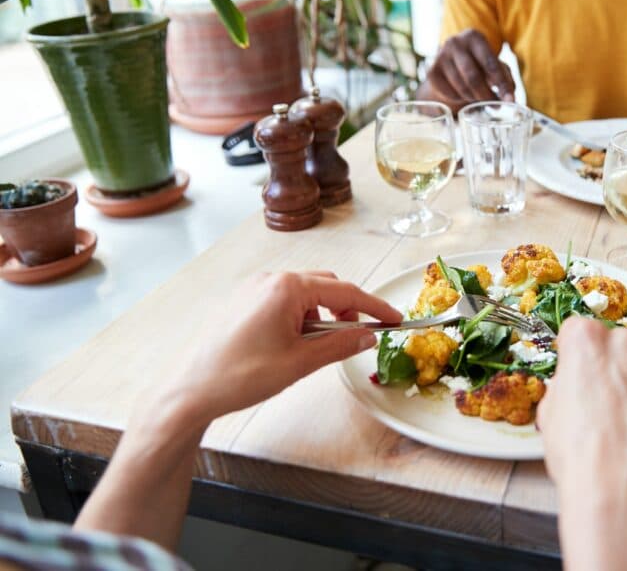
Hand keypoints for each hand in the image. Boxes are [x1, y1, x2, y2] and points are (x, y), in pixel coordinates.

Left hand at [161, 271, 401, 425]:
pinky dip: (299, 316)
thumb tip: (367, 336)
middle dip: (345, 309)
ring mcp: (252, 289)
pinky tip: (293, 344)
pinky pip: (282, 299)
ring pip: (303, 293)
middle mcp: (269, 280)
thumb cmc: (238, 376)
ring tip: (316, 348)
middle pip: (325, 285)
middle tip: (354, 337)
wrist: (189, 391)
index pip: (345, 291)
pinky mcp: (241, 302)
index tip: (394, 319)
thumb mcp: (300, 363)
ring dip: (320, 314)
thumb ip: (340, 346)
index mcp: (286, 288)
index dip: (374, 306)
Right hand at [425, 29, 515, 108]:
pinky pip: (450, 93)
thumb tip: (510, 100)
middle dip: (487, 96)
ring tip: (481, 99)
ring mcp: (440, 57)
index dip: (502, 85)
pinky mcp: (432, 72)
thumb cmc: (479, 62)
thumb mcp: (494, 64)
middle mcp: (454, 43)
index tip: (510, 101)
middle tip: (496, 107)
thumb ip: (505, 78)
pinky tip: (465, 95)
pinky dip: (461, 99)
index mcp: (474, 37)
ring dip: (474, 98)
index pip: (490, 64)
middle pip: (473, 77)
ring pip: (461, 87)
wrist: (451, 60)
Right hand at [539, 317, 626, 494]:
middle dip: (621, 368)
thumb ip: (567, 385)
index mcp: (586, 341)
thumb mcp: (551, 414)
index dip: (585, 356)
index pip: (584, 332)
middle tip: (616, 403)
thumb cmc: (583, 457)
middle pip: (624, 345)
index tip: (588, 371)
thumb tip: (575, 385)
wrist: (622, 489)